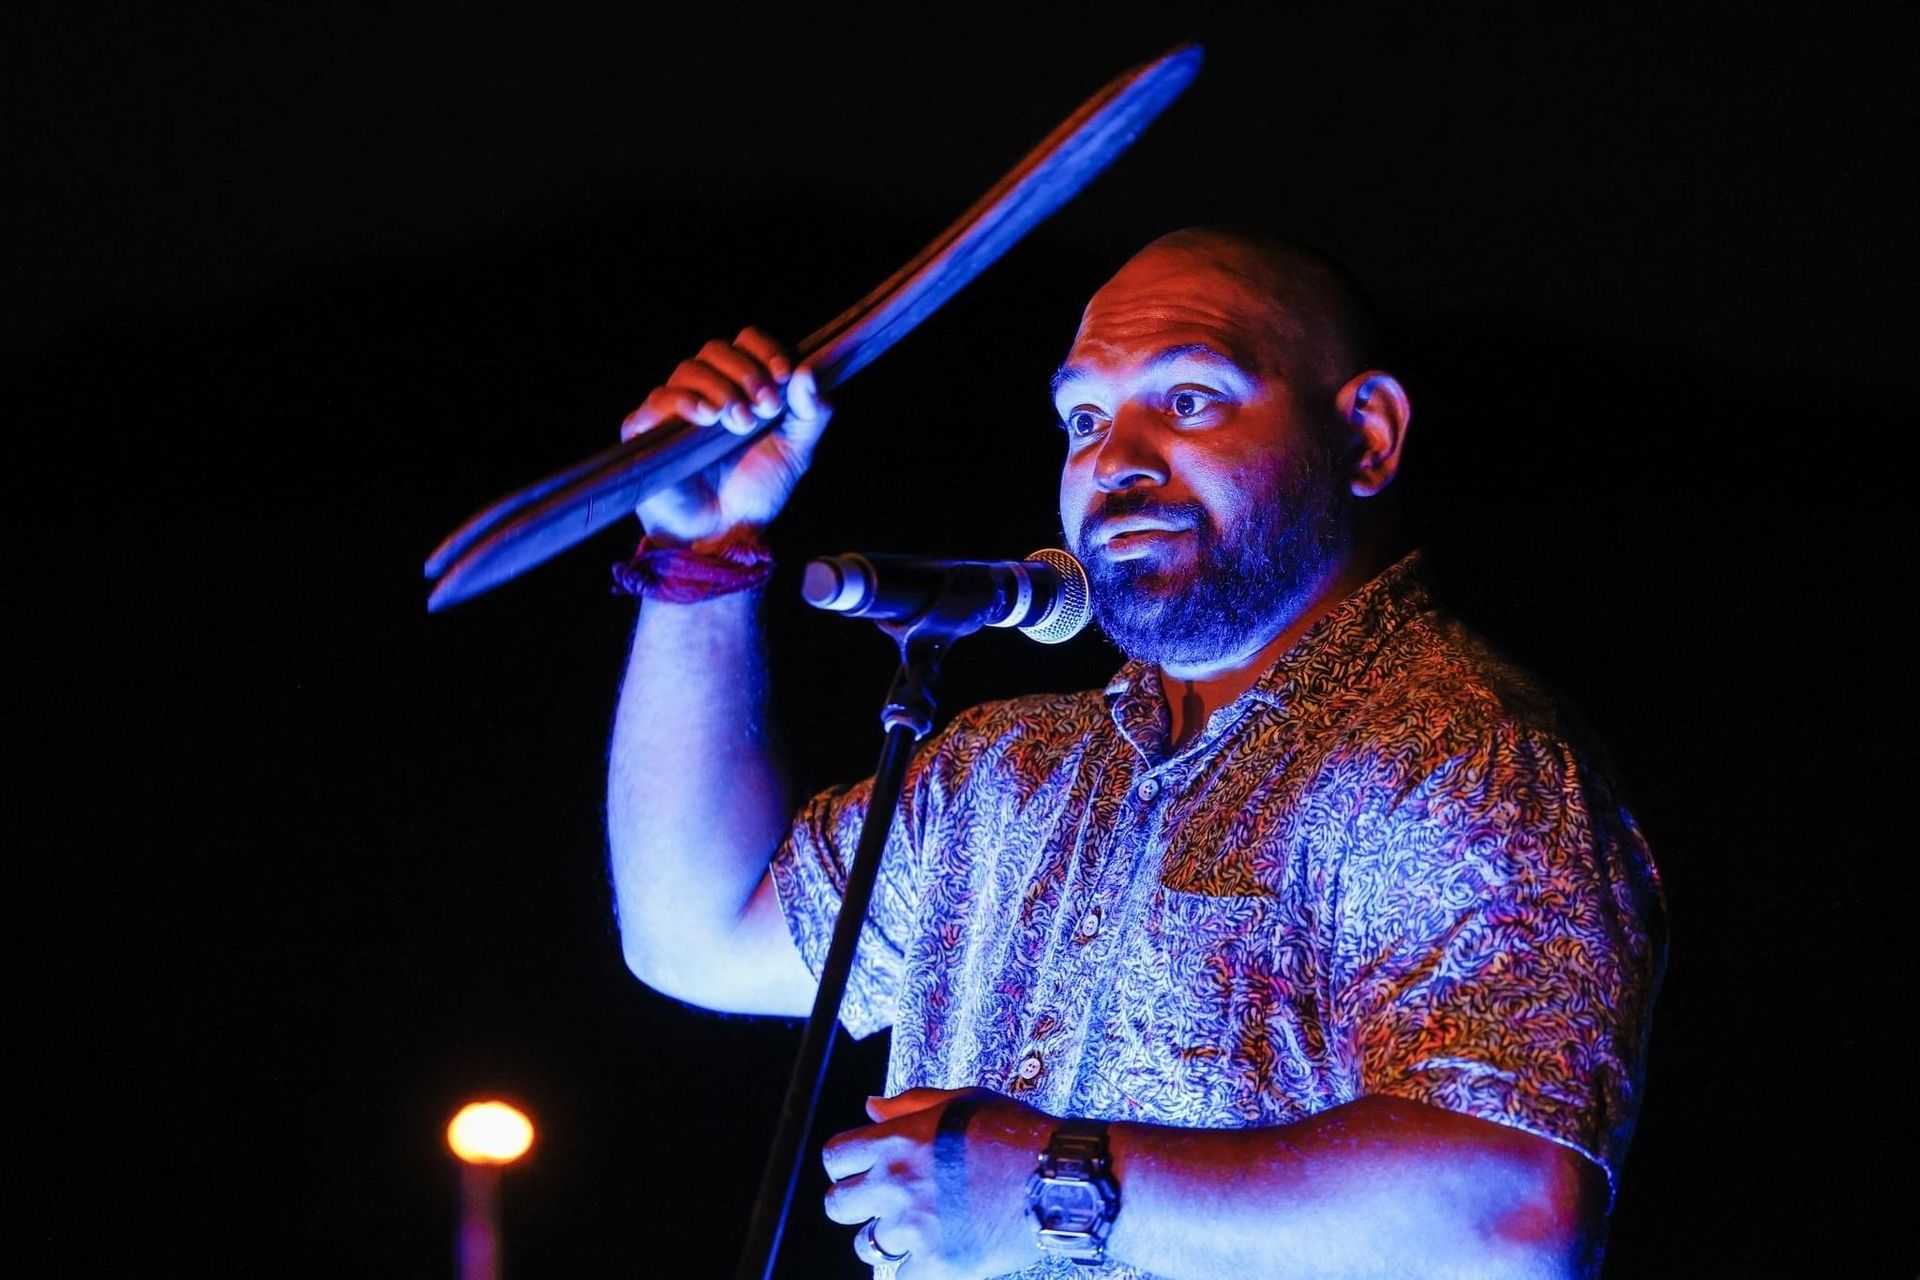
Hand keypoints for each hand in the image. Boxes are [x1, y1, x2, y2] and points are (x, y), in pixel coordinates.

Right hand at [620, 327, 831, 541]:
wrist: (727, 533)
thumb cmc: (757, 491)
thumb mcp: (797, 452)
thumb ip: (812, 413)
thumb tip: (808, 373)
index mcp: (741, 386)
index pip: (746, 342)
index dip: (764, 350)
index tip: (784, 374)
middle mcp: (706, 390)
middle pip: (716, 349)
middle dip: (746, 372)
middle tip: (766, 407)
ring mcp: (674, 409)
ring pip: (689, 370)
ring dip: (721, 390)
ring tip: (740, 422)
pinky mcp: (648, 430)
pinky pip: (659, 400)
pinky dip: (684, 402)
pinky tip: (707, 418)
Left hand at [822, 1087, 1050, 1277]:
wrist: (1057, 1179)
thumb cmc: (1015, 1134)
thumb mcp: (962, 1101)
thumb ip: (910, 1104)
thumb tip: (870, 1107)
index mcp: (898, 1141)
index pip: (835, 1157)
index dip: (846, 1165)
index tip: (861, 1170)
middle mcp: (896, 1184)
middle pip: (837, 1206)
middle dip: (855, 1204)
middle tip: (883, 1204)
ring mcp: (915, 1228)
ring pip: (868, 1244)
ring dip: (888, 1238)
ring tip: (920, 1228)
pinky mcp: (938, 1264)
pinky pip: (902, 1277)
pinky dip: (916, 1270)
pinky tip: (938, 1253)